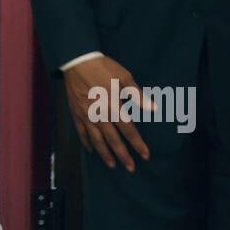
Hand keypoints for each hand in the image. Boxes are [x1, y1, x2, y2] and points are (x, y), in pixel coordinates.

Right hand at [63, 56, 150, 171]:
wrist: (77, 61)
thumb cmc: (103, 67)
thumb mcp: (124, 77)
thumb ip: (137, 95)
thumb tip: (153, 108)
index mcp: (114, 106)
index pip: (128, 130)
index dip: (137, 144)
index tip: (145, 155)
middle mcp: (100, 115)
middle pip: (113, 140)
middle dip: (123, 155)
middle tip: (131, 168)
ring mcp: (86, 115)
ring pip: (97, 140)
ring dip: (105, 154)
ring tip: (112, 165)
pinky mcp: (76, 113)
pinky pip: (81, 132)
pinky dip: (86, 143)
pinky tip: (91, 151)